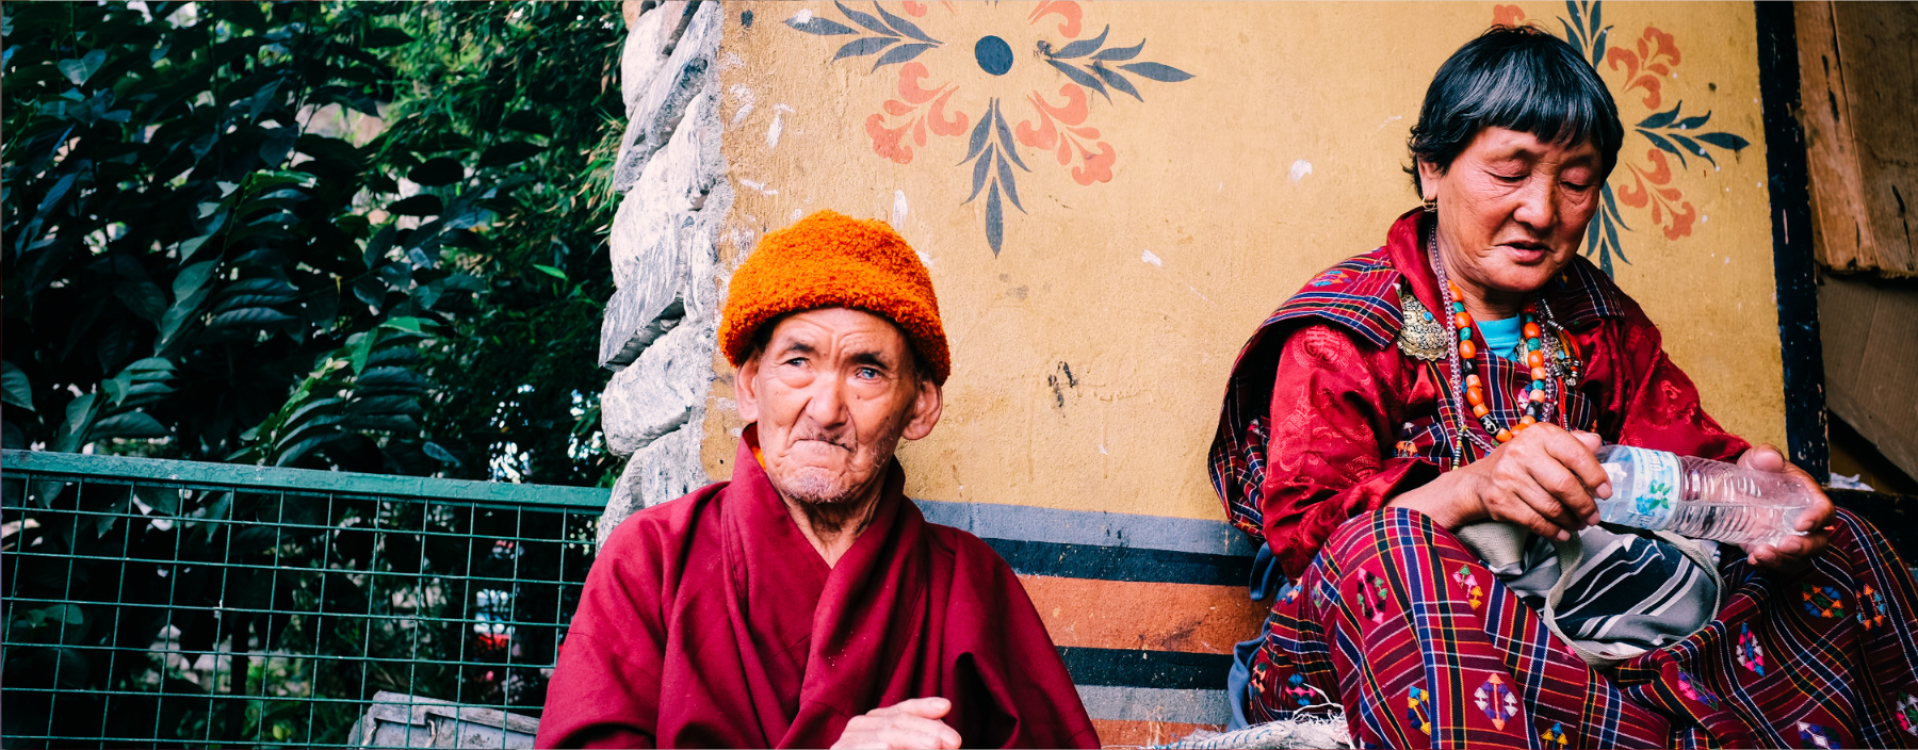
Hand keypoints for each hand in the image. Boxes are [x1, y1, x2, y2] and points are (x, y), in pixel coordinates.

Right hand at [831, 697, 961, 749]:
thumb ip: (922, 741)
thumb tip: (943, 722)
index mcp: (875, 723)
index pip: (902, 710)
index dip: (924, 707)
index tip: (946, 706)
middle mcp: (859, 727)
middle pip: (898, 722)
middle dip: (928, 730)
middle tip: (953, 741)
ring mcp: (847, 743)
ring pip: (887, 736)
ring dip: (914, 740)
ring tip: (935, 747)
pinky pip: (864, 749)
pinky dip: (880, 749)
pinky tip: (890, 748)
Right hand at [1390, 424, 1610, 539]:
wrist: (1479, 480)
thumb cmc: (1522, 462)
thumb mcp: (1544, 445)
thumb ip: (1573, 443)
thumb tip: (1598, 443)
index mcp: (1539, 434)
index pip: (1575, 454)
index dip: (1595, 476)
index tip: (1606, 493)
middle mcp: (1521, 452)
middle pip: (1564, 485)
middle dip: (1584, 505)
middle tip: (1593, 516)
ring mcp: (1508, 477)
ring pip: (1550, 507)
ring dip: (1570, 521)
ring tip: (1579, 524)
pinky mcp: (1500, 500)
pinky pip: (1534, 521)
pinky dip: (1553, 531)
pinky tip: (1562, 533)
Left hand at [1735, 444, 1833, 573]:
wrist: (1737, 486)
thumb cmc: (1758, 471)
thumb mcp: (1758, 459)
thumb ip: (1765, 456)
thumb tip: (1771, 458)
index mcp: (1809, 499)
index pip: (1824, 512)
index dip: (1817, 519)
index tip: (1801, 524)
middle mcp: (1804, 523)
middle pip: (1818, 543)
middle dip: (1804, 548)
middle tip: (1784, 545)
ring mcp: (1787, 539)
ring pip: (1797, 560)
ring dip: (1782, 561)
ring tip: (1760, 553)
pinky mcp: (1770, 548)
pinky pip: (1775, 565)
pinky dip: (1765, 566)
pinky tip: (1752, 559)